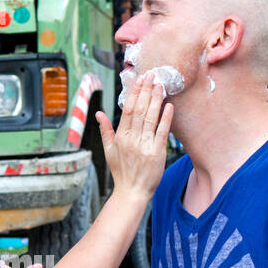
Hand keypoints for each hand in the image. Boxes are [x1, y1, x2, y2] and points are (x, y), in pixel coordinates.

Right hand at [99, 72, 172, 202]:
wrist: (132, 192)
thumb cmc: (121, 171)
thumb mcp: (109, 151)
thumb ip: (105, 130)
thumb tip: (98, 113)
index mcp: (120, 137)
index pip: (127, 110)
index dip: (134, 93)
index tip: (140, 79)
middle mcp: (131, 140)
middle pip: (139, 110)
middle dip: (146, 91)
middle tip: (152, 75)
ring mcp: (144, 146)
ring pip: (150, 118)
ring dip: (156, 100)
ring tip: (161, 85)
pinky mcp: (157, 153)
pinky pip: (162, 132)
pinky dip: (166, 118)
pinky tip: (169, 106)